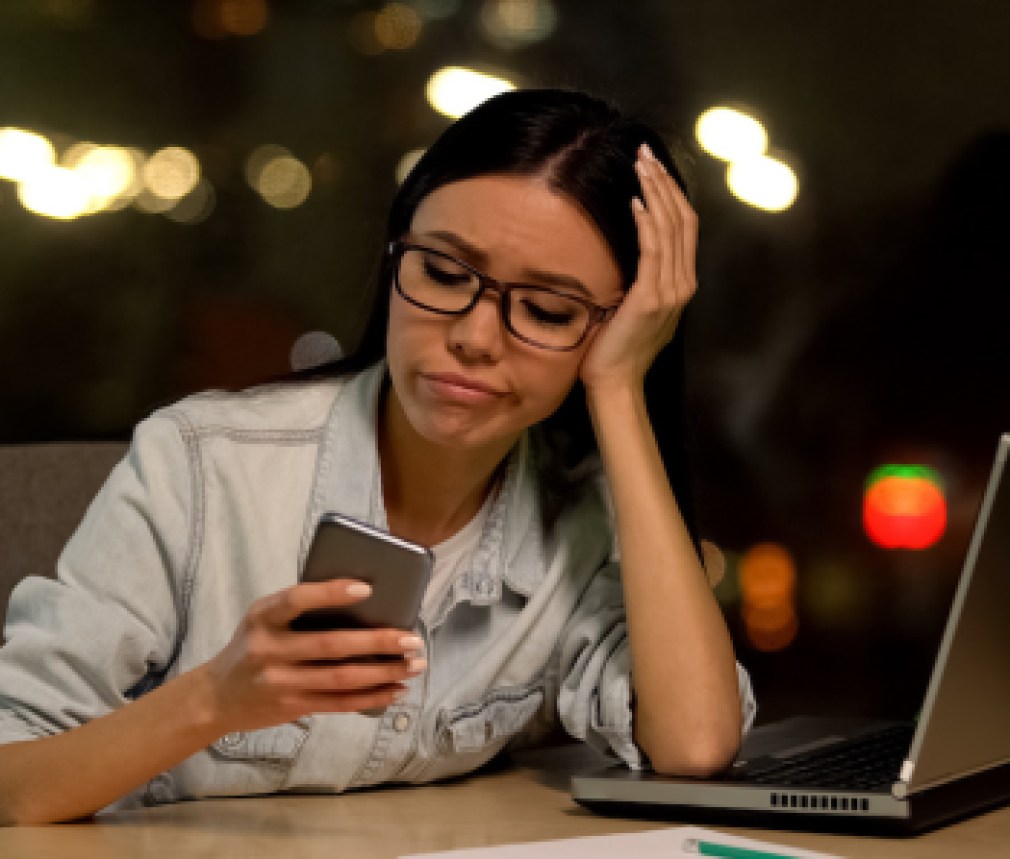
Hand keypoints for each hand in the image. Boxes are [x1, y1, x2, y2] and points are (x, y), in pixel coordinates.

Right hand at [202, 579, 425, 732]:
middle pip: (331, 645)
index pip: (297, 600)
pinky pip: (339, 703)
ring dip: (383, 671)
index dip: (331, 593)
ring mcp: (281, 682)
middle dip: (378, 642)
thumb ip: (297, 608)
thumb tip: (362, 597)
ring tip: (414, 664)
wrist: (216, 696)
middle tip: (412, 639)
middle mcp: (270, 649)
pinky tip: (396, 689)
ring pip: (342, 678)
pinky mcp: (292, 706)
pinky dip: (372, 696)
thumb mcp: (262, 618)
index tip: (367, 589)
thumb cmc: (253, 645)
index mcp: (263, 617)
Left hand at [579, 143, 698, 395]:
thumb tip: (629, 254)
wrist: (615, 383)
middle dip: (664, 182)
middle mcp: (683, 284)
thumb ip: (643, 281)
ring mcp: (670, 291)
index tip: (654, 166)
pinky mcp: (651, 298)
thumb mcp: (636, 308)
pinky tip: (636, 202)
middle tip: (646, 153)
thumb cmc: (617, 348)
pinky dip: (646, 223)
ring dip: (655, 193)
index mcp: (681, 284)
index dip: (672, 193)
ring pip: (670, 229)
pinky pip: (653, 252)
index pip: (685, 227)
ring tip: (641, 165)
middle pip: (683, 220)